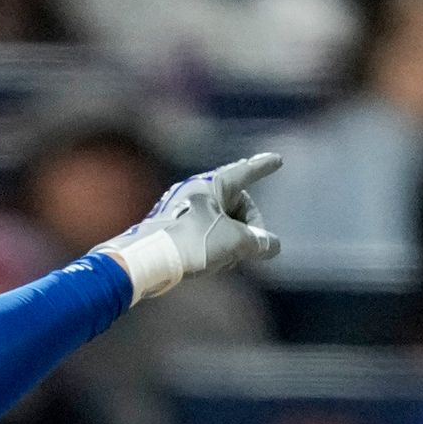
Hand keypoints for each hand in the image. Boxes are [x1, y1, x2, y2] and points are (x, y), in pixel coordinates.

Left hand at [99, 151, 283, 300]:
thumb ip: (258, 242)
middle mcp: (196, 189)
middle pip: (235, 204)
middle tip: (249, 250)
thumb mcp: (234, 243)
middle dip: (247, 227)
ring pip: (219, 221)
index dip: (263, 167)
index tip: (276, 160)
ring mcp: (181, 206)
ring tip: (224, 261)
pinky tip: (210, 263)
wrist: (146, 260)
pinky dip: (213, 244)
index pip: (246, 172)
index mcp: (213, 183)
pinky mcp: (171, 224)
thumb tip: (272, 245)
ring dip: (230, 240)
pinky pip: (202, 229)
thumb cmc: (192, 243)